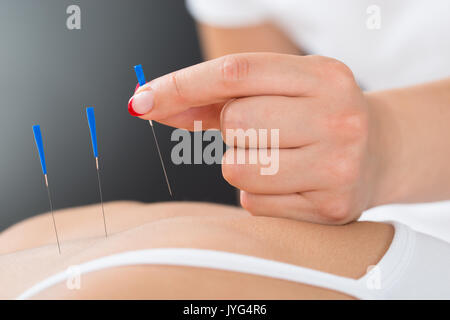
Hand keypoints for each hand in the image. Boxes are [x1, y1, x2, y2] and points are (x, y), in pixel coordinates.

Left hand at [128, 53, 383, 223]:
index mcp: (323, 76)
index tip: (142, 100)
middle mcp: (336, 117)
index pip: (235, 73)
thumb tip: (149, 105)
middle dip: (234, 130)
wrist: (381, 152)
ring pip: (237, 168)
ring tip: (278, 157)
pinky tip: (291, 183)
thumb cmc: (318, 115)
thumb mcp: (281, 91)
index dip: (182, 85)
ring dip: (242, 164)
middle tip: (265, 130)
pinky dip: (258, 194)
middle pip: (235, 123)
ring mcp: (337, 165)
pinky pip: (253, 203)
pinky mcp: (330, 207)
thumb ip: (215, 97)